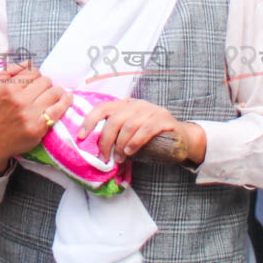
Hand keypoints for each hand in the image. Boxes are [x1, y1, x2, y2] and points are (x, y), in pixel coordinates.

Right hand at [0, 64, 70, 176]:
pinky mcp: (39, 127)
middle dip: (45, 83)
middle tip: (41, 90)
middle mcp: (19, 100)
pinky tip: (67, 97)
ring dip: (55, 92)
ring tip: (51, 95)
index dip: (35, 75)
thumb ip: (11, 70)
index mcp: (8, 88)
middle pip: (45, 81)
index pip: (33, 72)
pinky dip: (65, 101)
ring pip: (54, 92)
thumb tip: (29, 62)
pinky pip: (59, 109)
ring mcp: (30, 114)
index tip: (33, 82)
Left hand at [79, 96, 201, 163]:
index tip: (80, 136)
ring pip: (128, 125)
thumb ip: (116, 139)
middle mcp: (136, 104)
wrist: (182, 138)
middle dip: (106, 140)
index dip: (89, 121)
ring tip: (118, 158)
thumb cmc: (152, 139)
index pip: (102, 108)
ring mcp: (151, 109)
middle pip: (114, 119)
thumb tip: (98, 153)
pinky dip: (135, 141)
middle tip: (104, 157)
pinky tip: (129, 151)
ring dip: (120, 144)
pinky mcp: (164, 119)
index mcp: (125, 105)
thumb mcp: (130, 135)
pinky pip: (145, 129)